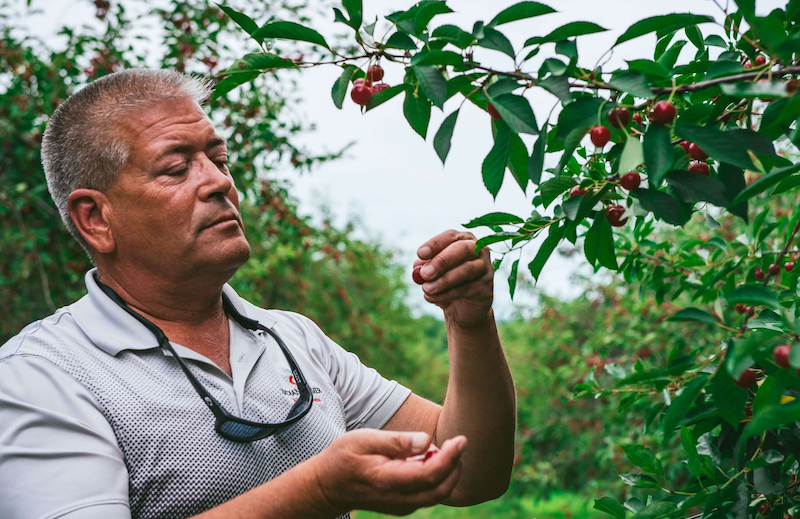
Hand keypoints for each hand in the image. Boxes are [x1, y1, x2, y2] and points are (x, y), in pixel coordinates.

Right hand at [311, 429, 465, 515]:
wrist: (327, 487)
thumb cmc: (343, 458)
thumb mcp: (364, 440)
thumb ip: (396, 441)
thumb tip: (426, 440)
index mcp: (388, 480)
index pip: (430, 474)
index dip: (450, 457)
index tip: (461, 439)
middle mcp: (398, 499)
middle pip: (441, 489)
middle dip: (456, 466)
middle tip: (458, 442)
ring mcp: (402, 506)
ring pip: (438, 494)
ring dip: (450, 473)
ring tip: (447, 447)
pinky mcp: (403, 506)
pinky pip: (429, 495)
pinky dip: (440, 478)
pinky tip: (433, 458)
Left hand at [414, 230, 493, 327]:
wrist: (462, 308)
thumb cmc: (446, 283)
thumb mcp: (432, 273)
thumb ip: (425, 267)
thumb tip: (418, 265)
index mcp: (463, 240)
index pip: (450, 236)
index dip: (435, 244)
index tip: (421, 254)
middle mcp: (478, 250)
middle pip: (462, 249)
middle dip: (441, 261)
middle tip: (425, 273)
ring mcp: (485, 268)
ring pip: (466, 270)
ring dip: (443, 280)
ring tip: (426, 289)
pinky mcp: (486, 288)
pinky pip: (466, 289)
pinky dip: (447, 294)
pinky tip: (432, 297)